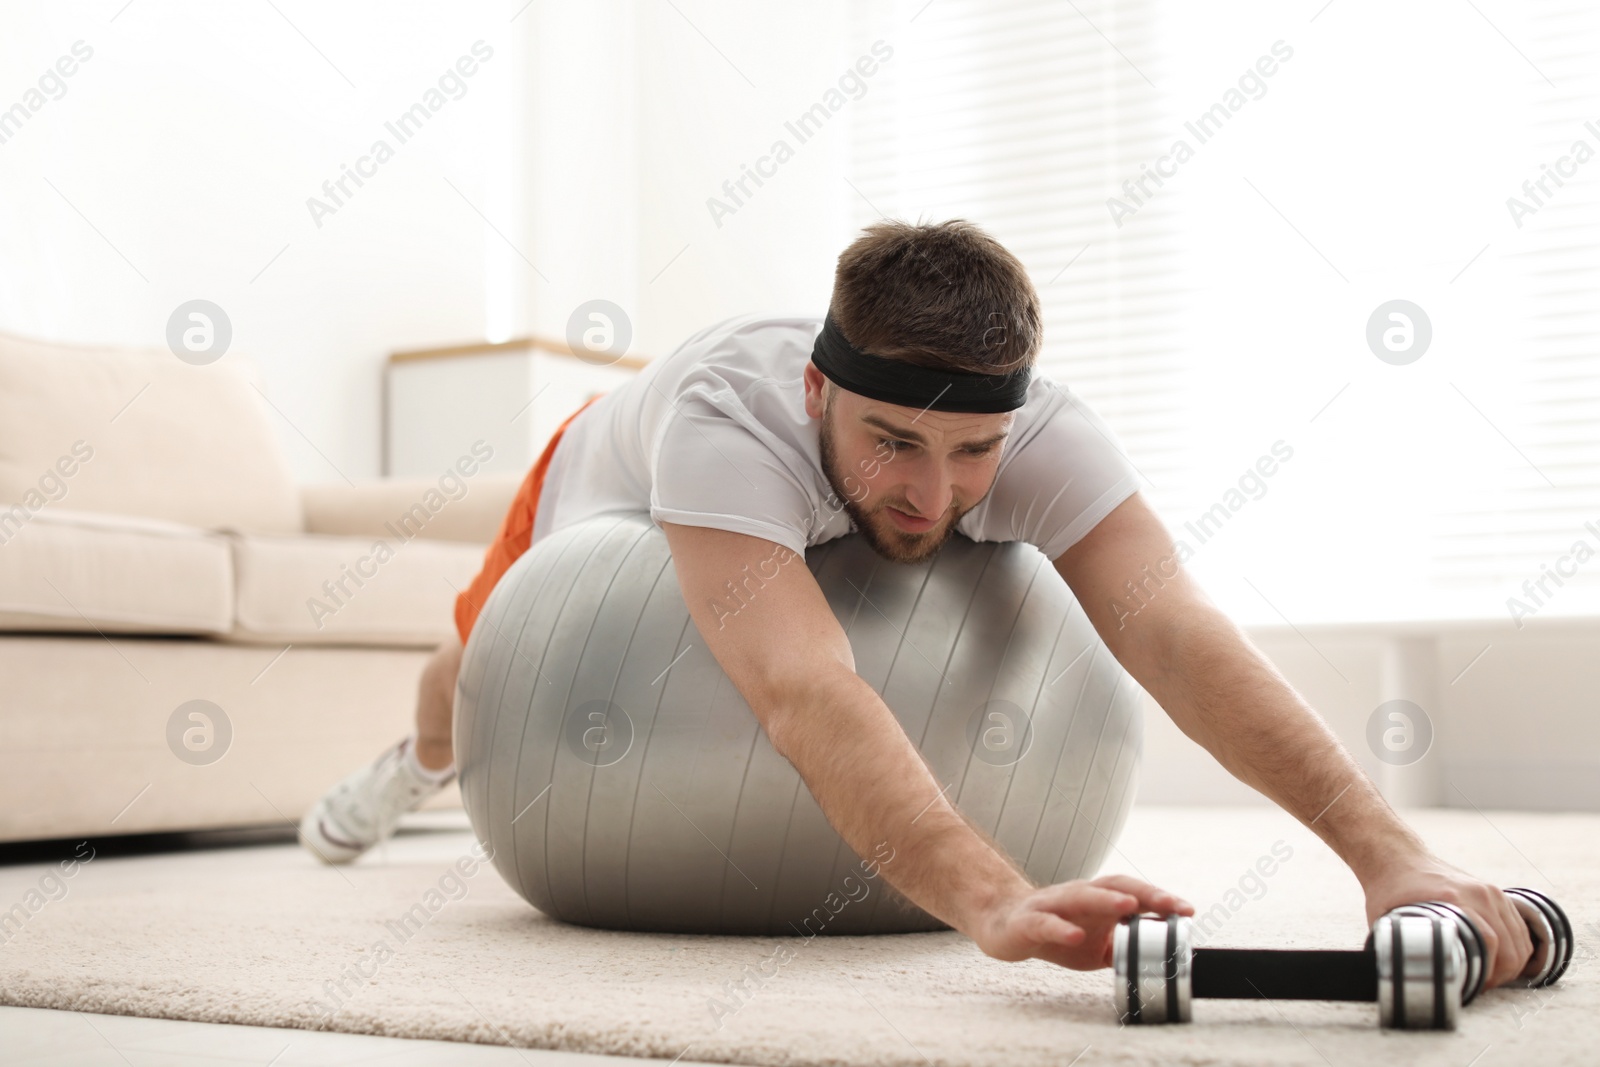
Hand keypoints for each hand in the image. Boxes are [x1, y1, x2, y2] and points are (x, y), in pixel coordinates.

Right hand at [973, 874, 1193, 969]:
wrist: (1002, 923)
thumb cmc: (1057, 931)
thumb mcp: (1098, 942)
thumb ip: (1127, 942)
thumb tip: (1166, 951)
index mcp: (1096, 899)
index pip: (1131, 892)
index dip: (1159, 898)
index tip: (1188, 910)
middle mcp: (1076, 895)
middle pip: (1112, 886)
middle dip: (1143, 893)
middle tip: (1170, 904)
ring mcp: (1051, 905)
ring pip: (1079, 896)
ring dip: (1106, 899)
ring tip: (1129, 906)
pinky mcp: (1027, 921)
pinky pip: (1045, 922)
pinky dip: (1060, 927)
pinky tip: (1075, 936)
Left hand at [1362, 852, 1534, 988]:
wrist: (1398, 857)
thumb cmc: (1390, 890)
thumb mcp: (1386, 919)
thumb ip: (1396, 948)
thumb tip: (1397, 978)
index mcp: (1452, 899)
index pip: (1489, 942)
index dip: (1487, 972)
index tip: (1473, 986)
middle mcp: (1478, 893)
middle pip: (1510, 945)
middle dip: (1502, 974)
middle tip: (1482, 986)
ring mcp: (1490, 891)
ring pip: (1520, 938)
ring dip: (1512, 964)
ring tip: (1491, 976)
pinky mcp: (1495, 892)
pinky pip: (1519, 927)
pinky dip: (1517, 948)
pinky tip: (1502, 961)